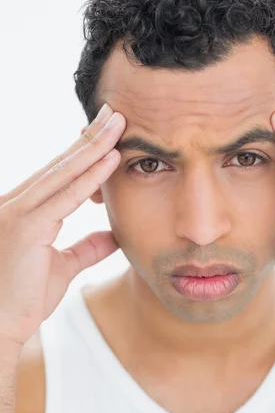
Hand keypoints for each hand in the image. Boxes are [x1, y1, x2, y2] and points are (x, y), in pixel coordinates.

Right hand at [0, 103, 124, 349]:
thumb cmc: (20, 300)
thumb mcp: (60, 268)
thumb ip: (86, 248)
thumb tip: (113, 235)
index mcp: (25, 211)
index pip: (59, 174)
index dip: (84, 151)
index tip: (107, 132)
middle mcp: (17, 204)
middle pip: (61, 164)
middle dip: (91, 136)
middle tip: (115, 112)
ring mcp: (19, 213)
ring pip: (64, 172)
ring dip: (95, 146)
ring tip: (119, 123)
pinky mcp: (25, 228)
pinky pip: (65, 197)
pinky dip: (90, 176)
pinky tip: (111, 158)